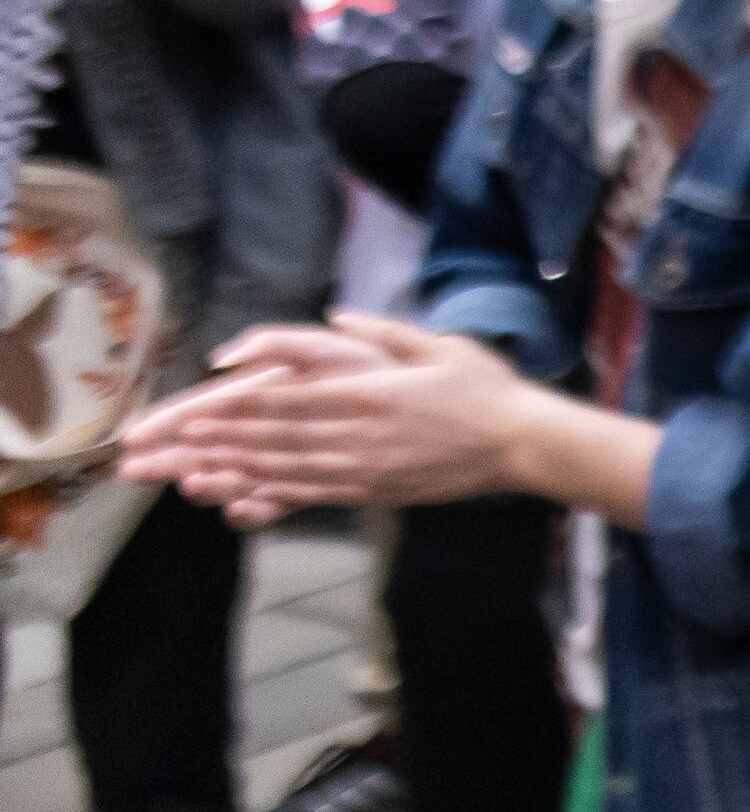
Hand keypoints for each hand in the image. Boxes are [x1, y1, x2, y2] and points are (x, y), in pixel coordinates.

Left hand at [121, 316, 541, 522]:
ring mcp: (364, 467)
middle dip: (217, 443)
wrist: (520, 444)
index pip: (290, 401)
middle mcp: (360, 435)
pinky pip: (311, 494)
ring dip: (233, 472)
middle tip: (168, 448)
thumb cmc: (485, 388)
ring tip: (187, 474)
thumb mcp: (441, 345)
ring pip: (285, 471)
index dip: (237, 408)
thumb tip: (339, 314)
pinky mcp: (372, 490)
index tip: (194, 411)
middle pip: (276, 439)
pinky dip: (270, 496)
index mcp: (372, 394)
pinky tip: (239, 498)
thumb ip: (386, 331)